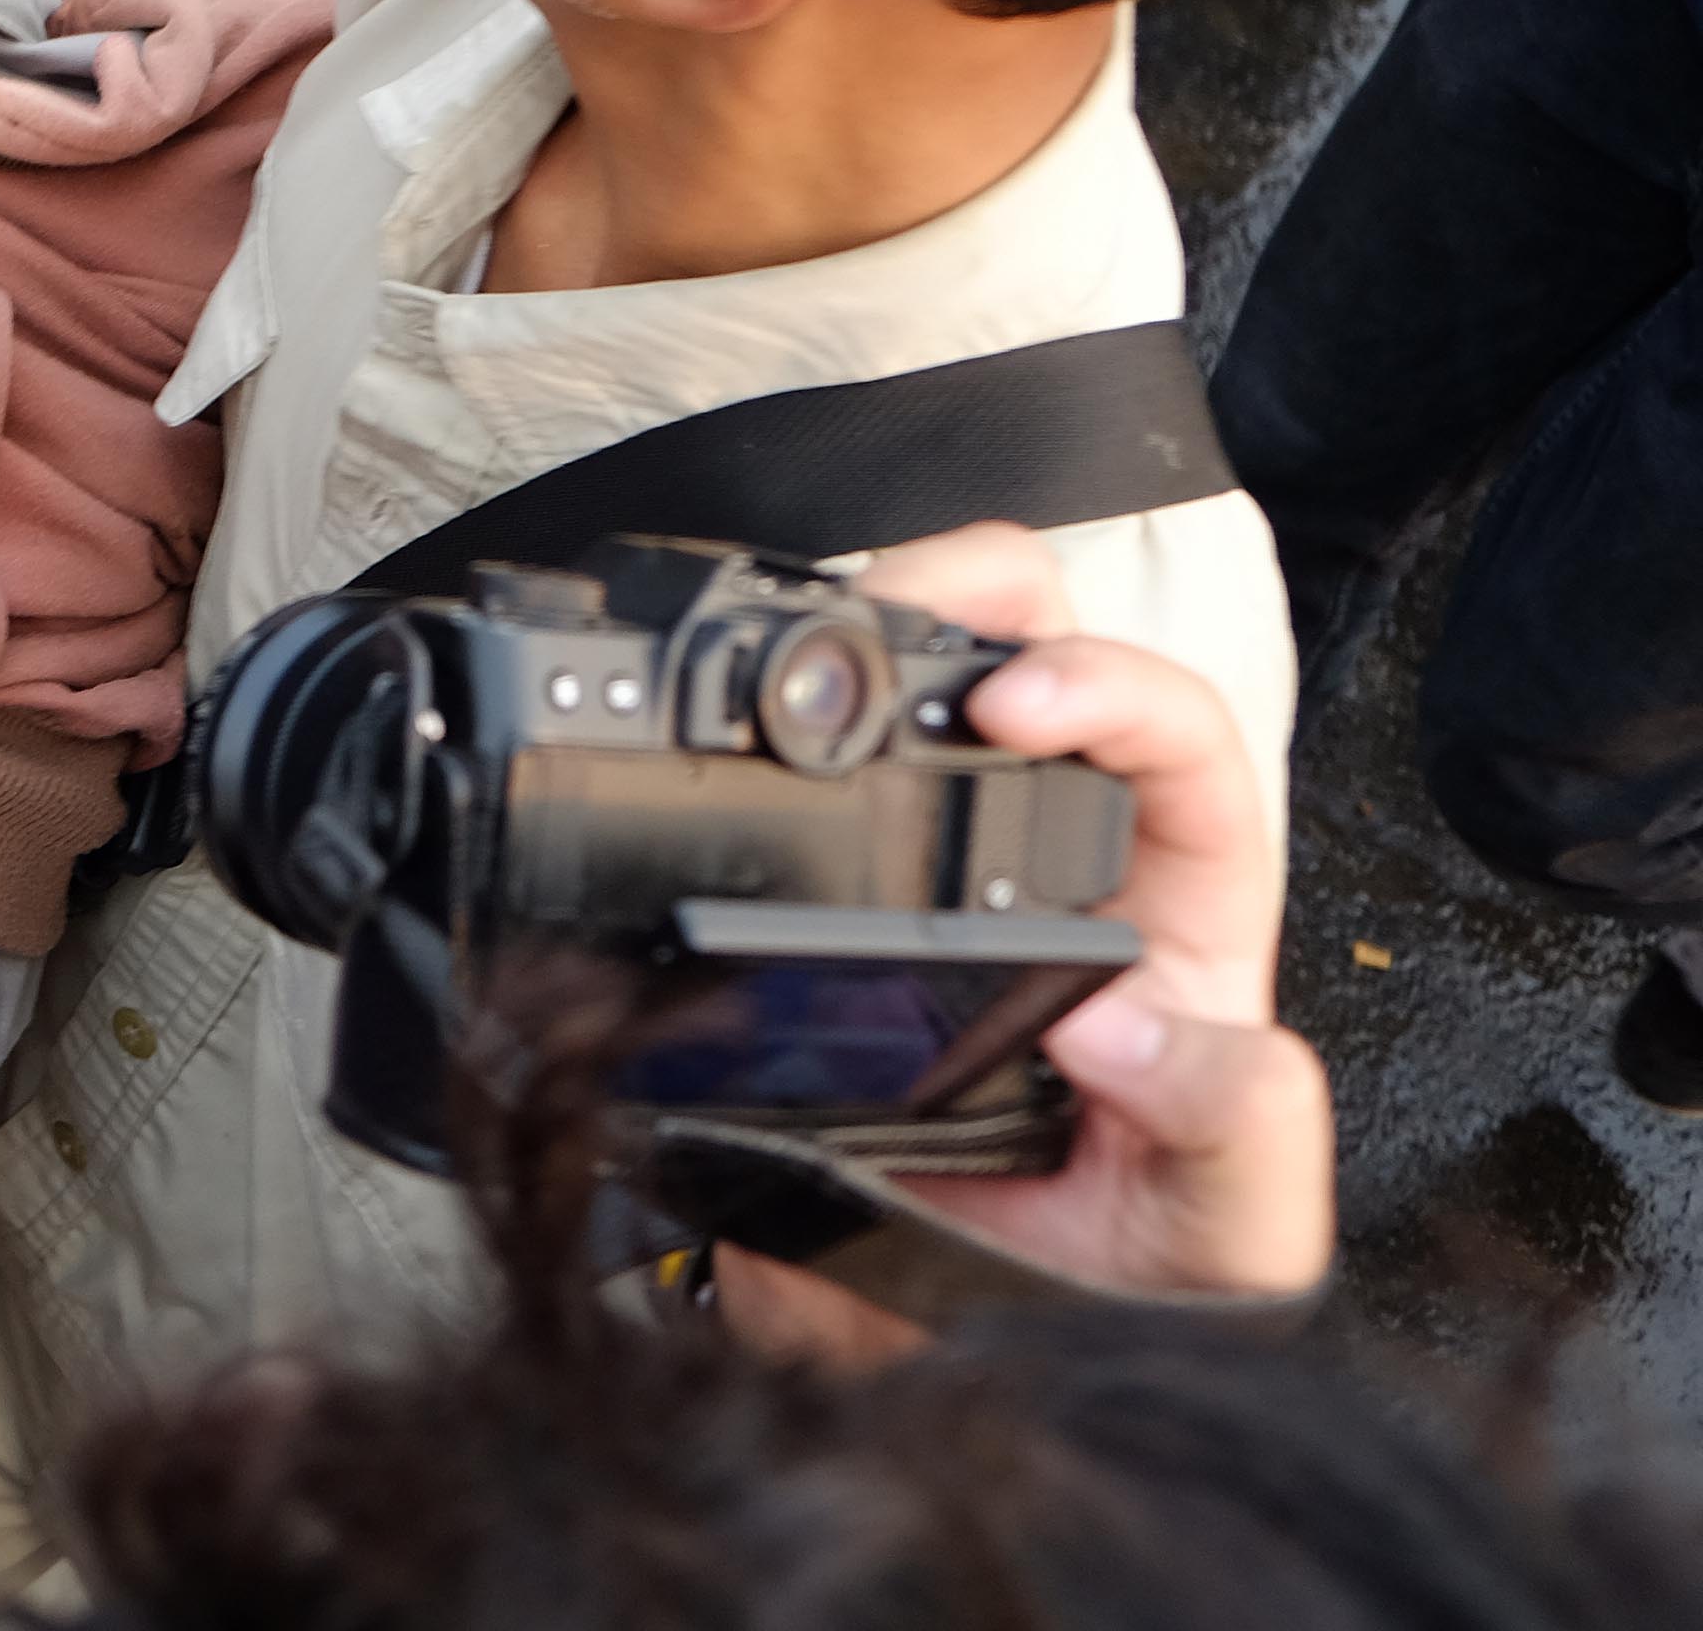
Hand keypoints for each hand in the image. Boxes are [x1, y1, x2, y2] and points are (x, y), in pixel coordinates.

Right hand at [725, 526, 1333, 1355]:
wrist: (939, 1357)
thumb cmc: (1112, 1286)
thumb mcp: (1228, 1230)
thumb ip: (1235, 1132)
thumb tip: (1136, 1031)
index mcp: (1175, 911)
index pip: (1177, 741)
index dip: (1106, 687)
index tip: (1018, 699)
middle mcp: (1056, 866)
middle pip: (1033, 654)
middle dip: (968, 592)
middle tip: (886, 609)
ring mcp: (923, 872)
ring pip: (904, 692)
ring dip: (852, 638)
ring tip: (790, 647)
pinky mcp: (813, 908)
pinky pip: (785, 793)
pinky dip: (750, 746)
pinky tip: (713, 749)